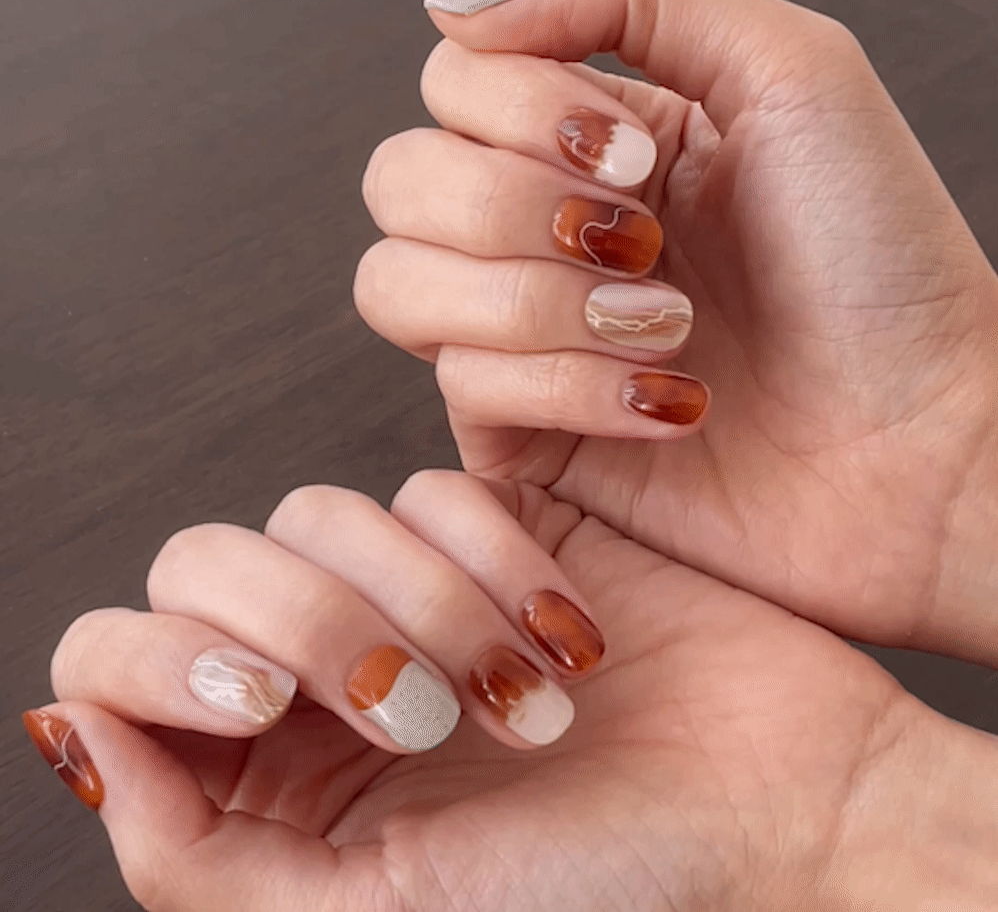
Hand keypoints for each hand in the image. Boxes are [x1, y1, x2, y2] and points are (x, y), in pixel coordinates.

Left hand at [27, 471, 996, 909]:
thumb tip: (77, 742)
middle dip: (312, 621)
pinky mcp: (494, 528)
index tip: (262, 698)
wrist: (780, 806)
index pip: (122, 660)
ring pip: (322, 512)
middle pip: (212, 560)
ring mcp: (410, 588)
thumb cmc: (601, 887)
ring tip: (529, 696)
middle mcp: (325, 672)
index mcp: (271, 775)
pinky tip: (570, 632)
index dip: (166, 661)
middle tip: (421, 711)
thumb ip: (199, 860)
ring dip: (426, 601)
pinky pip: (430, 488)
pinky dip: (491, 556)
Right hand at [356, 0, 997, 666]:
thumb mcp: (787, 69)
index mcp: (590, 140)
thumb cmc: (878, 262)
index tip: (636, 160)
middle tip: (642, 241)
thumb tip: (464, 7)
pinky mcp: (522, 435)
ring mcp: (522, 337)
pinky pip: (464, 390)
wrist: (920, 440)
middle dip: (511, 208)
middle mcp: (540, 232)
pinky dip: (569, 388)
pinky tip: (667, 404)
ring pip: (398, 288)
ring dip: (535, 304)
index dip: (516, 113)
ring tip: (663, 327)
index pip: (451, 83)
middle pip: (398, 183)